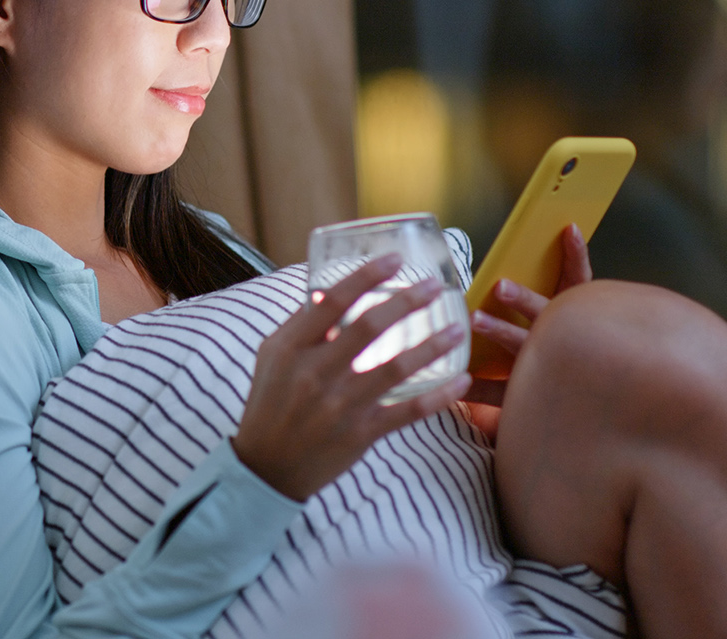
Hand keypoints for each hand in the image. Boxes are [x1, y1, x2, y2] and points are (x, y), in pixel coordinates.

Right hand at [232, 254, 470, 502]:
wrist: (267, 467)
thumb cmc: (270, 404)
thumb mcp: (272, 357)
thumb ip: (299, 325)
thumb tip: (323, 292)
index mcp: (291, 348)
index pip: (332, 302)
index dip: (366, 277)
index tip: (395, 260)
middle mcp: (316, 373)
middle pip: (369, 327)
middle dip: (407, 302)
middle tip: (435, 286)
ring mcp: (340, 405)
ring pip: (395, 368)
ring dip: (431, 346)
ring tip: (457, 329)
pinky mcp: (360, 433)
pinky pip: (407, 412)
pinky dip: (437, 396)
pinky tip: (460, 380)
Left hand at [462, 224, 591, 419]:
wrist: (584, 410)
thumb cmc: (566, 351)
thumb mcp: (566, 316)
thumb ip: (556, 285)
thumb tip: (557, 237)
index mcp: (571, 317)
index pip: (577, 283)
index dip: (576, 256)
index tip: (569, 230)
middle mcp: (560, 340)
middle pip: (544, 314)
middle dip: (523, 299)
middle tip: (501, 285)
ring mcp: (544, 368)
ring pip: (522, 348)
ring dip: (500, 331)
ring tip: (476, 318)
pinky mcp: (522, 395)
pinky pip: (496, 392)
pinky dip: (475, 387)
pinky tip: (458, 381)